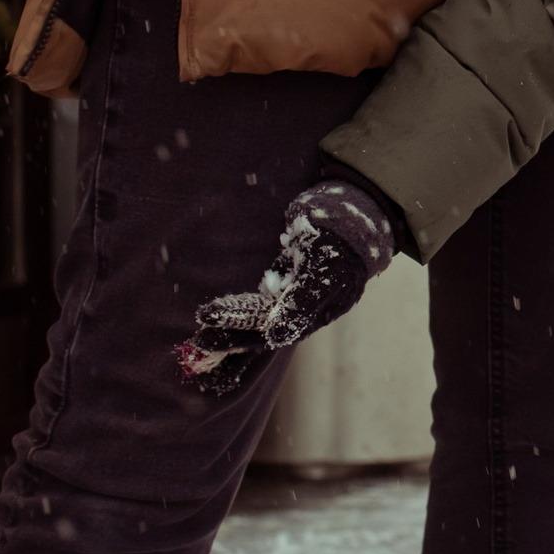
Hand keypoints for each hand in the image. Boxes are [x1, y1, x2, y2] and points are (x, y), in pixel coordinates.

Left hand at [174, 181, 395, 396]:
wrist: (357, 211)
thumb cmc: (341, 241)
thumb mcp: (326, 272)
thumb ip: (301, 305)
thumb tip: (273, 339)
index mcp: (314, 314)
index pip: (271, 330)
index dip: (238, 331)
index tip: (207, 322)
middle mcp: (302, 309)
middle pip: (261, 329)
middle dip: (230, 336)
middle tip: (196, 341)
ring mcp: (293, 293)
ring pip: (258, 317)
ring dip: (233, 326)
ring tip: (203, 336)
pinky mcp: (287, 276)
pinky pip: (261, 299)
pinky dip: (243, 309)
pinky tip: (226, 316)